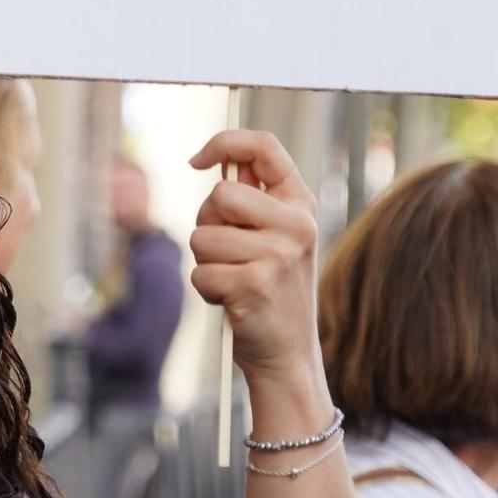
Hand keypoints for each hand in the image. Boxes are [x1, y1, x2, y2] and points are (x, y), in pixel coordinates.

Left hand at [187, 130, 324, 390]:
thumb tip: (213, 161)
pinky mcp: (256, 285)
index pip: (264, 147)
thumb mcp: (273, 237)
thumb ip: (252, 200)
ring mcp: (279, 255)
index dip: (223, 142)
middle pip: (219, 195)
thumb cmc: (269, 289)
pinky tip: (232, 302)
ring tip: (235, 280)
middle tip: (229, 252)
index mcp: (300, 205)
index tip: (196, 161)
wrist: (288, 355)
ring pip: (202, 237)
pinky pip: (200, 272)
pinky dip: (206, 289)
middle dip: (208, 223)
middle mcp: (297, 225)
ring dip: (207, 262)